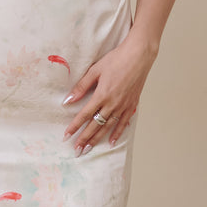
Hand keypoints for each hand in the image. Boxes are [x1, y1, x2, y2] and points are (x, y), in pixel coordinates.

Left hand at [62, 33, 156, 153]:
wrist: (139, 56)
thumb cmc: (117, 59)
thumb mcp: (95, 70)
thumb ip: (81, 87)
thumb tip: (68, 100)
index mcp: (101, 95)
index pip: (84, 115)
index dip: (74, 127)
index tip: (67, 136)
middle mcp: (112, 104)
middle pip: (95, 125)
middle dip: (84, 138)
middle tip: (76, 150)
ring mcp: (123, 106)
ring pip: (108, 127)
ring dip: (98, 139)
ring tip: (89, 148)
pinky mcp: (132, 104)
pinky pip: (123, 122)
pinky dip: (117, 133)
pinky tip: (112, 141)